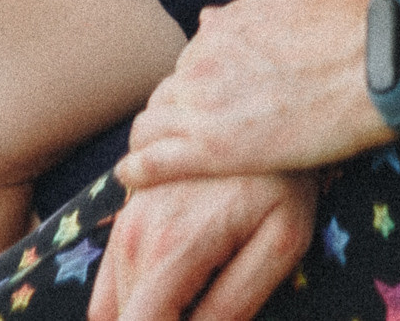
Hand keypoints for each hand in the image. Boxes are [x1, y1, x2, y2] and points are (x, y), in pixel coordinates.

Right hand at [88, 172, 315, 320]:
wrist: (274, 99)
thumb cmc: (288, 176)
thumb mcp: (281, 243)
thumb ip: (235, 302)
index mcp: (170, 247)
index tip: (201, 319)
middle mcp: (135, 229)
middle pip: (124, 316)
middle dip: (164, 319)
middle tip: (209, 303)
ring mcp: (127, 211)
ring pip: (112, 295)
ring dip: (152, 306)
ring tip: (202, 292)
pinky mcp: (131, 199)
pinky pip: (115, 263)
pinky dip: (143, 283)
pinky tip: (187, 273)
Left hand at [117, 0, 387, 187]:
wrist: (380, 60)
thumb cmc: (355, 26)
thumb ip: (251, 11)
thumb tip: (212, 15)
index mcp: (223, 27)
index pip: (189, 62)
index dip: (196, 88)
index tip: (205, 108)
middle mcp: (203, 59)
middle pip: (168, 94)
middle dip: (173, 116)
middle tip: (180, 143)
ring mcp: (204, 104)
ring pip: (150, 126)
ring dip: (151, 143)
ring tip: (149, 163)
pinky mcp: (215, 149)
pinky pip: (152, 162)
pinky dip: (136, 170)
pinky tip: (129, 178)